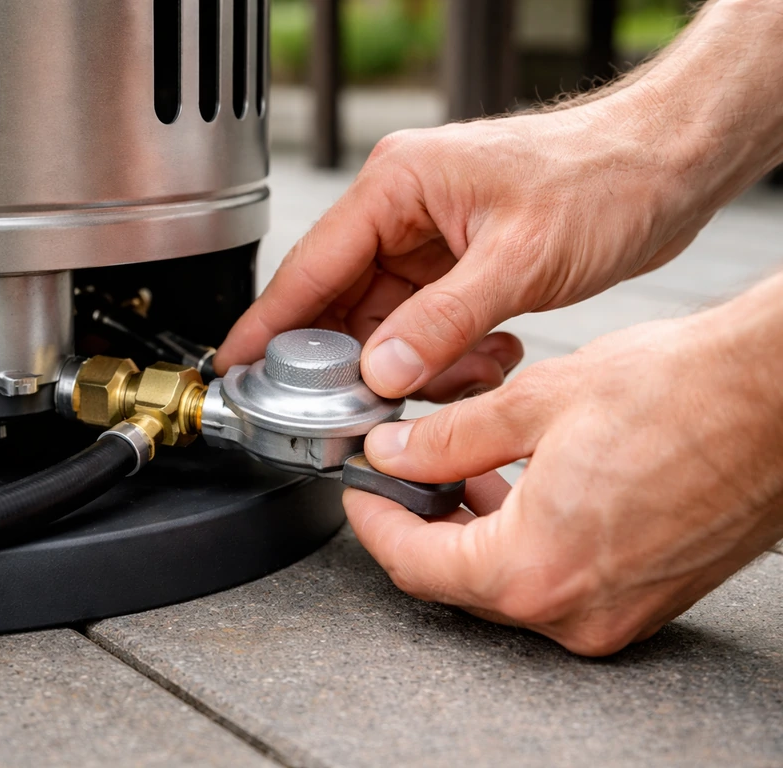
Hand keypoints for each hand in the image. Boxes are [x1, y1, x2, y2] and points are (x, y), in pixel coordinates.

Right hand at [218, 101, 709, 400]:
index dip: (269, 321)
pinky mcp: (456, 270)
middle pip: (342, 304)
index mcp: (397, 186)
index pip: (311, 263)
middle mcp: (402, 213)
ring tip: (463, 372)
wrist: (666, 168)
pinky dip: (447, 359)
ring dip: (414, 366)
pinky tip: (488, 358)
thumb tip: (381, 373)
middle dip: (355, 362)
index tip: (237, 366)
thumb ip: (440, 323)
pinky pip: (425, 331)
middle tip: (363, 410)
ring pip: (386, 327)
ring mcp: (429, 243)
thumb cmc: (601, 180)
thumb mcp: (517, 261)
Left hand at [346, 287, 782, 655]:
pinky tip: (521, 491)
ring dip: (473, 532)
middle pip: (458, 582)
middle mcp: (574, 611)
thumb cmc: (682, 395)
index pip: (415, 565)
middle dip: (422, 526)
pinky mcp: (644, 599)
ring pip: (508, 585)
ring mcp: (615, 614)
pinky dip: (523, 543)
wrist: (778, 400)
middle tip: (404, 474)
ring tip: (462, 472)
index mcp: (535, 569)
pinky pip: (557, 583)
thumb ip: (447, 440)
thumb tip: (393, 455)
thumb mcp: (535, 404)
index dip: (375, 523)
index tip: (360, 491)